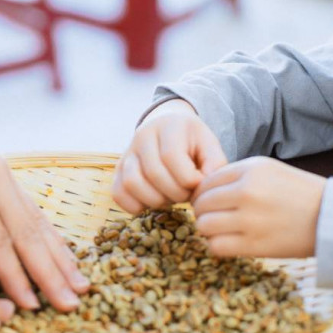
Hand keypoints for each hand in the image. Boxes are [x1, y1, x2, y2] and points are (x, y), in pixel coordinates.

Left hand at [0, 86, 87, 311]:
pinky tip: (65, 257)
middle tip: (70, 304)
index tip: (30, 306)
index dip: (14, 275)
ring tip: (80, 286)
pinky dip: (50, 236)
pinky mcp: (5, 171)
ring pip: (36, 219)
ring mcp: (2, 169)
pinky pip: (32, 208)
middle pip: (26, 230)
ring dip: (59, 256)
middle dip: (49, 272)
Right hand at [113, 99, 227, 214]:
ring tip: (170, 198)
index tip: (198, 185)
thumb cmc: (193, 142)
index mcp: (169, 126)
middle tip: (186, 195)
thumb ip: (215, 165)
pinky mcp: (117, 170)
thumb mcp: (210, 146)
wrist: (168, 129)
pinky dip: (134, 206)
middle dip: (175, 193)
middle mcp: (143, 136)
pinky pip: (118, 193)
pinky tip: (152, 204)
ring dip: (155, 200)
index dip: (188, 179)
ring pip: (132, 183)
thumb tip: (203, 187)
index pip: (172, 157)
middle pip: (154, 173)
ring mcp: (127, 153)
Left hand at [192, 157, 325, 258]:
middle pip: (202, 204)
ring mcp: (250, 219)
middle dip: (203, 212)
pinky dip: (217, 246)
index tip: (210, 203)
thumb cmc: (300, 194)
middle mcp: (247, 192)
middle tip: (213, 218)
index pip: (206, 182)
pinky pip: (216, 246)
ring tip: (220, 231)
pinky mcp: (255, 245)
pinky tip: (229, 243)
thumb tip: (205, 189)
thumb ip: (238, 175)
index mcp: (250, 170)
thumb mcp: (270, 170)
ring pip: (204, 226)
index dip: (202, 194)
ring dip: (208, 230)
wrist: (331, 218)